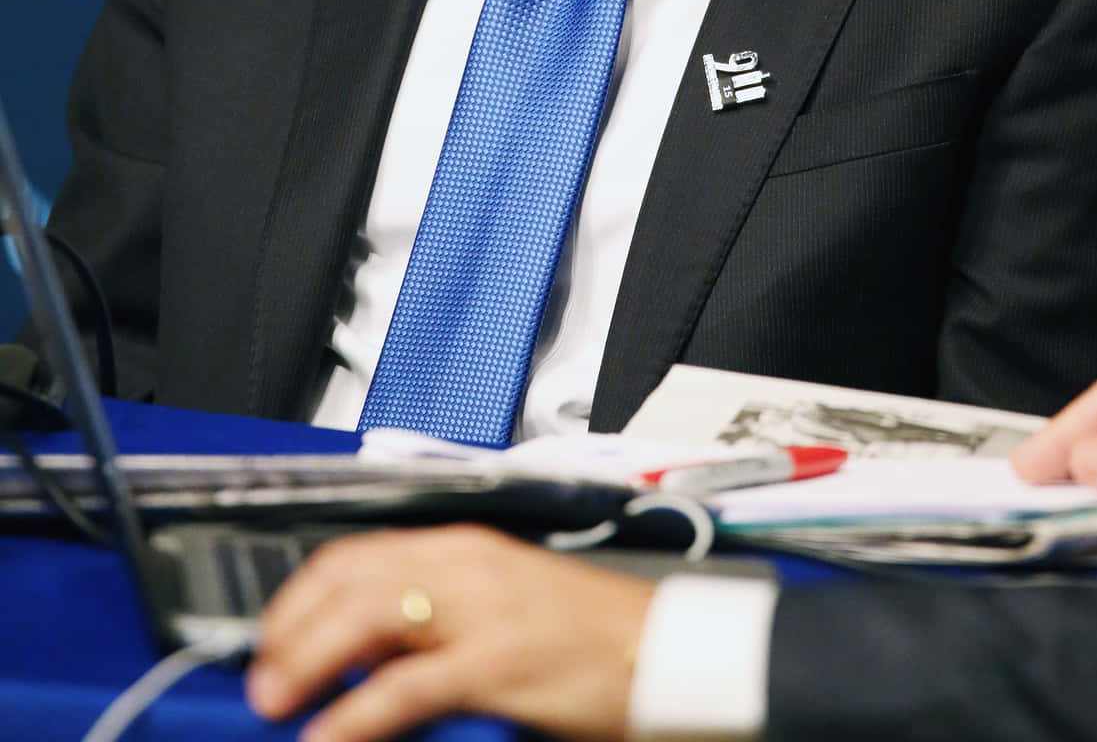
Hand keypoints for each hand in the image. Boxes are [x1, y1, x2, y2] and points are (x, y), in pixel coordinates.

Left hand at [245, 524, 653, 741]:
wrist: (666, 651)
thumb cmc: (590, 638)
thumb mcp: (504, 608)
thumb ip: (441, 618)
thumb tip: (368, 656)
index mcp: (464, 548)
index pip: (355, 554)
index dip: (300, 596)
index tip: (270, 636)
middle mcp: (466, 566)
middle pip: (348, 579)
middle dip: (289, 627)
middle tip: (257, 676)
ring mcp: (482, 612)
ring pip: (366, 617)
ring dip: (305, 660)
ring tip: (272, 701)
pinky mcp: (500, 664)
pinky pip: (406, 688)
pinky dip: (354, 715)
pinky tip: (326, 739)